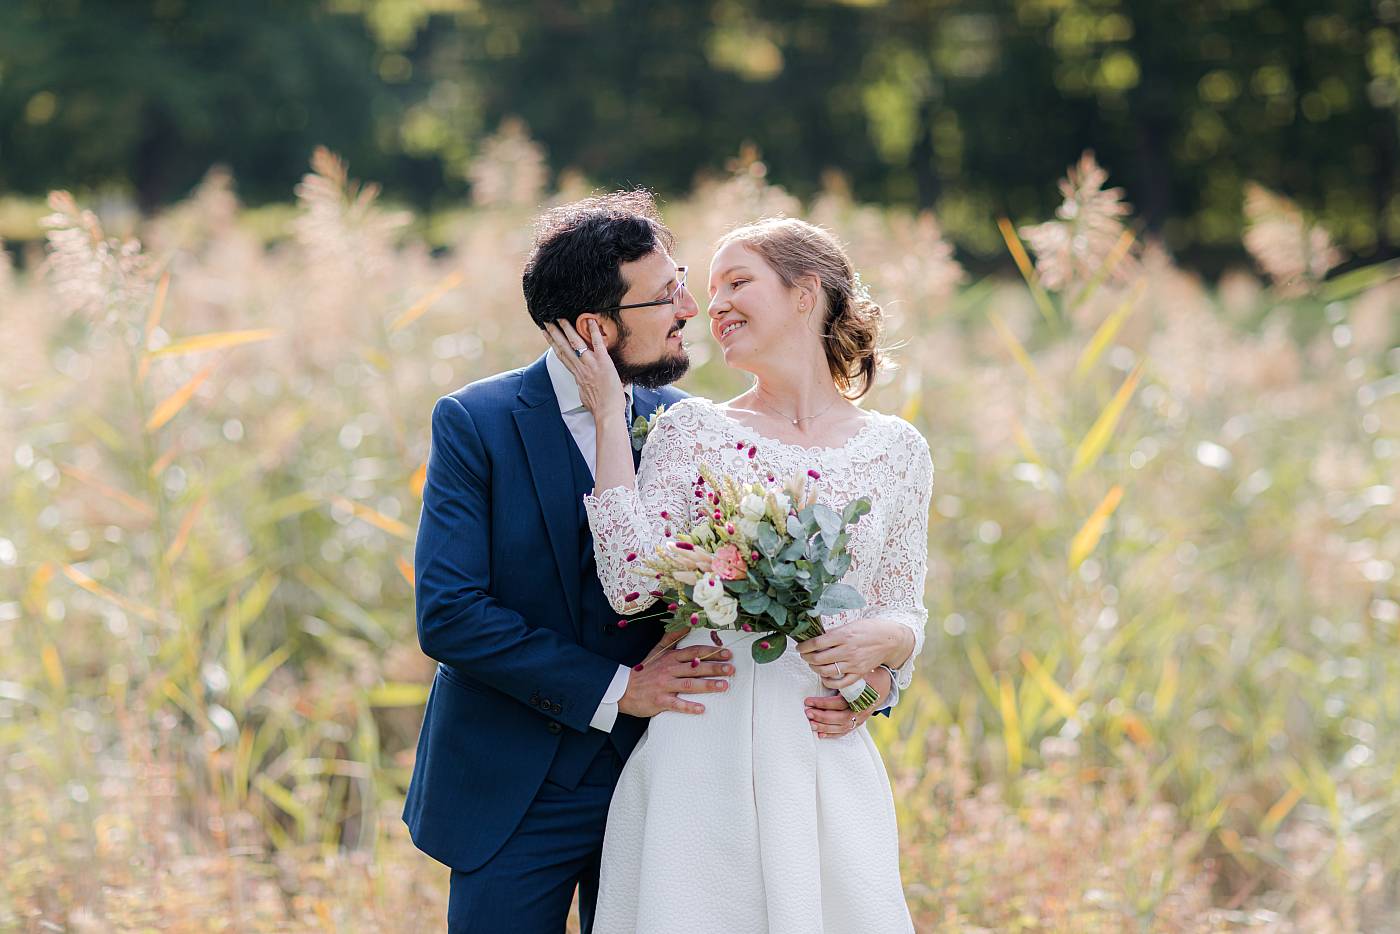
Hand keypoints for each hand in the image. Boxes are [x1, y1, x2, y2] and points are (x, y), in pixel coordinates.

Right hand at [541, 318, 625, 421]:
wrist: (607, 412)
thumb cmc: (599, 406)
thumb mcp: (585, 394)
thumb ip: (582, 383)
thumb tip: (581, 380)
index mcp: (576, 374)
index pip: (561, 355)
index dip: (552, 343)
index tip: (546, 333)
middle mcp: (581, 367)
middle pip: (563, 346)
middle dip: (554, 332)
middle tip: (547, 320)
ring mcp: (591, 364)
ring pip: (575, 343)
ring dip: (567, 329)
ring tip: (561, 318)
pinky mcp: (603, 362)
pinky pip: (597, 343)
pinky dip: (594, 331)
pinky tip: (591, 320)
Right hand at [618, 638, 733, 717]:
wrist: (623, 689)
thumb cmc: (644, 671)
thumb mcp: (657, 651)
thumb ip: (672, 637)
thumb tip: (686, 624)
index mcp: (670, 658)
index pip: (694, 652)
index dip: (711, 652)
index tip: (727, 653)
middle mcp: (669, 670)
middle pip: (695, 667)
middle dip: (715, 668)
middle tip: (731, 669)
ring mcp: (664, 685)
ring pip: (689, 684)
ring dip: (707, 685)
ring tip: (724, 686)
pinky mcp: (660, 701)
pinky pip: (676, 704)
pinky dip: (689, 707)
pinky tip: (702, 709)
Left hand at [796, 616, 912, 690]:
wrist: (890, 640)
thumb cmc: (870, 629)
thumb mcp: (851, 624)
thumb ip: (834, 632)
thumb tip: (816, 637)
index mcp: (844, 635)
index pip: (817, 643)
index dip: (804, 646)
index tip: (800, 647)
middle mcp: (848, 650)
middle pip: (818, 658)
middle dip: (806, 658)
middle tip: (804, 655)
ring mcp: (853, 664)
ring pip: (826, 671)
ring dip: (815, 669)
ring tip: (812, 664)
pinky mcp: (859, 673)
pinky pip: (840, 683)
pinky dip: (828, 681)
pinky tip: (824, 676)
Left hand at [804, 665, 890, 738]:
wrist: (884, 685)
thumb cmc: (867, 677)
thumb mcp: (857, 673)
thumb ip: (844, 676)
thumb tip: (824, 673)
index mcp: (859, 697)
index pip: (838, 703)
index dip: (822, 703)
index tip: (808, 701)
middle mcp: (860, 710)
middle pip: (839, 718)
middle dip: (821, 717)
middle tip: (808, 713)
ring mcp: (860, 718)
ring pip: (841, 727)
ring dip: (824, 727)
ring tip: (811, 724)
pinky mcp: (859, 723)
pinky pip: (845, 732)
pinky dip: (833, 734)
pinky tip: (820, 734)